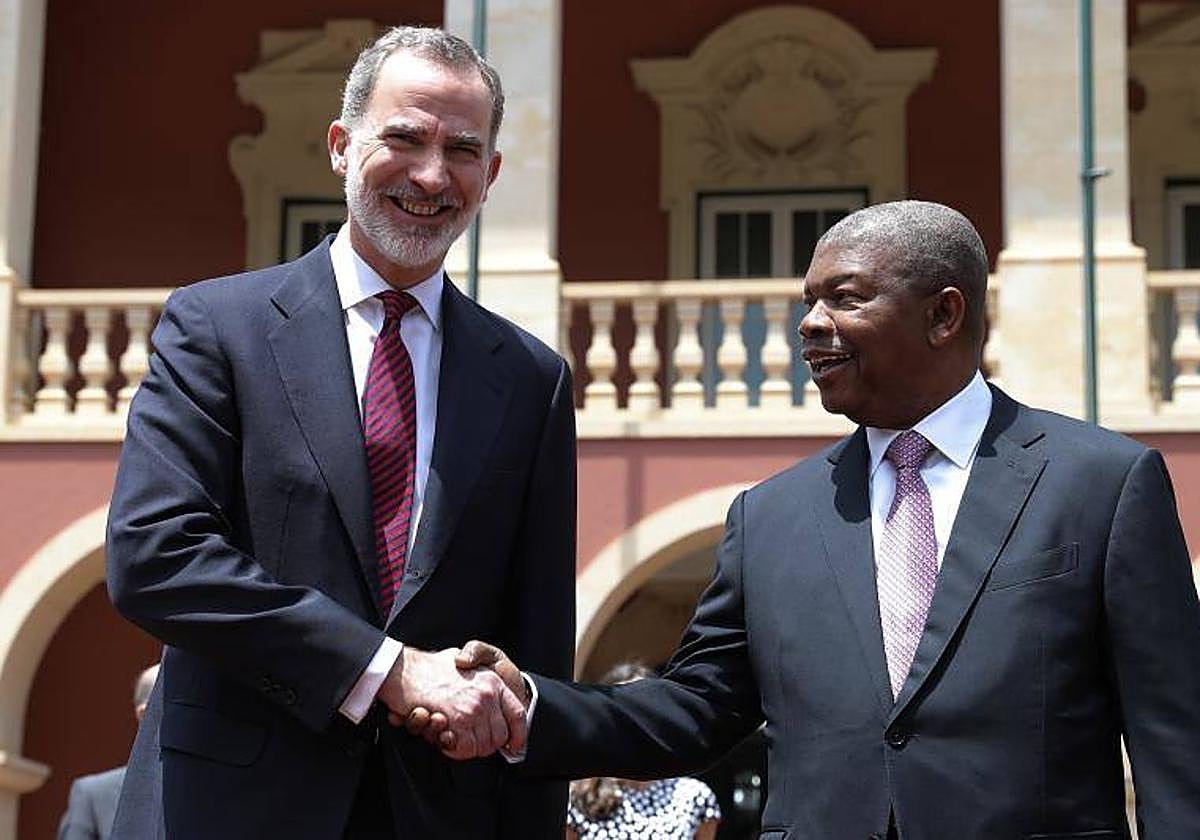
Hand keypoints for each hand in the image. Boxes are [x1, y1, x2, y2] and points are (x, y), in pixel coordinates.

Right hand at [377, 646, 526, 758]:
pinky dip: (456, 751)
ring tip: (453, 737)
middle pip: (500, 736)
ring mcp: (474, 707)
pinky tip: (446, 739)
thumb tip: (492, 698)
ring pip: (483, 746)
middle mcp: (488, 694)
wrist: (403, 669)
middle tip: (469, 742)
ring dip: (469, 749)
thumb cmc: (429, 667)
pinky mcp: (458, 720)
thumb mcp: (465, 661)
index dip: (519, 734)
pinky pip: (466, 749)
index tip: (514, 746)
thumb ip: (481, 679)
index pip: (518, 714)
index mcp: (493, 680)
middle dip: (486, 745)